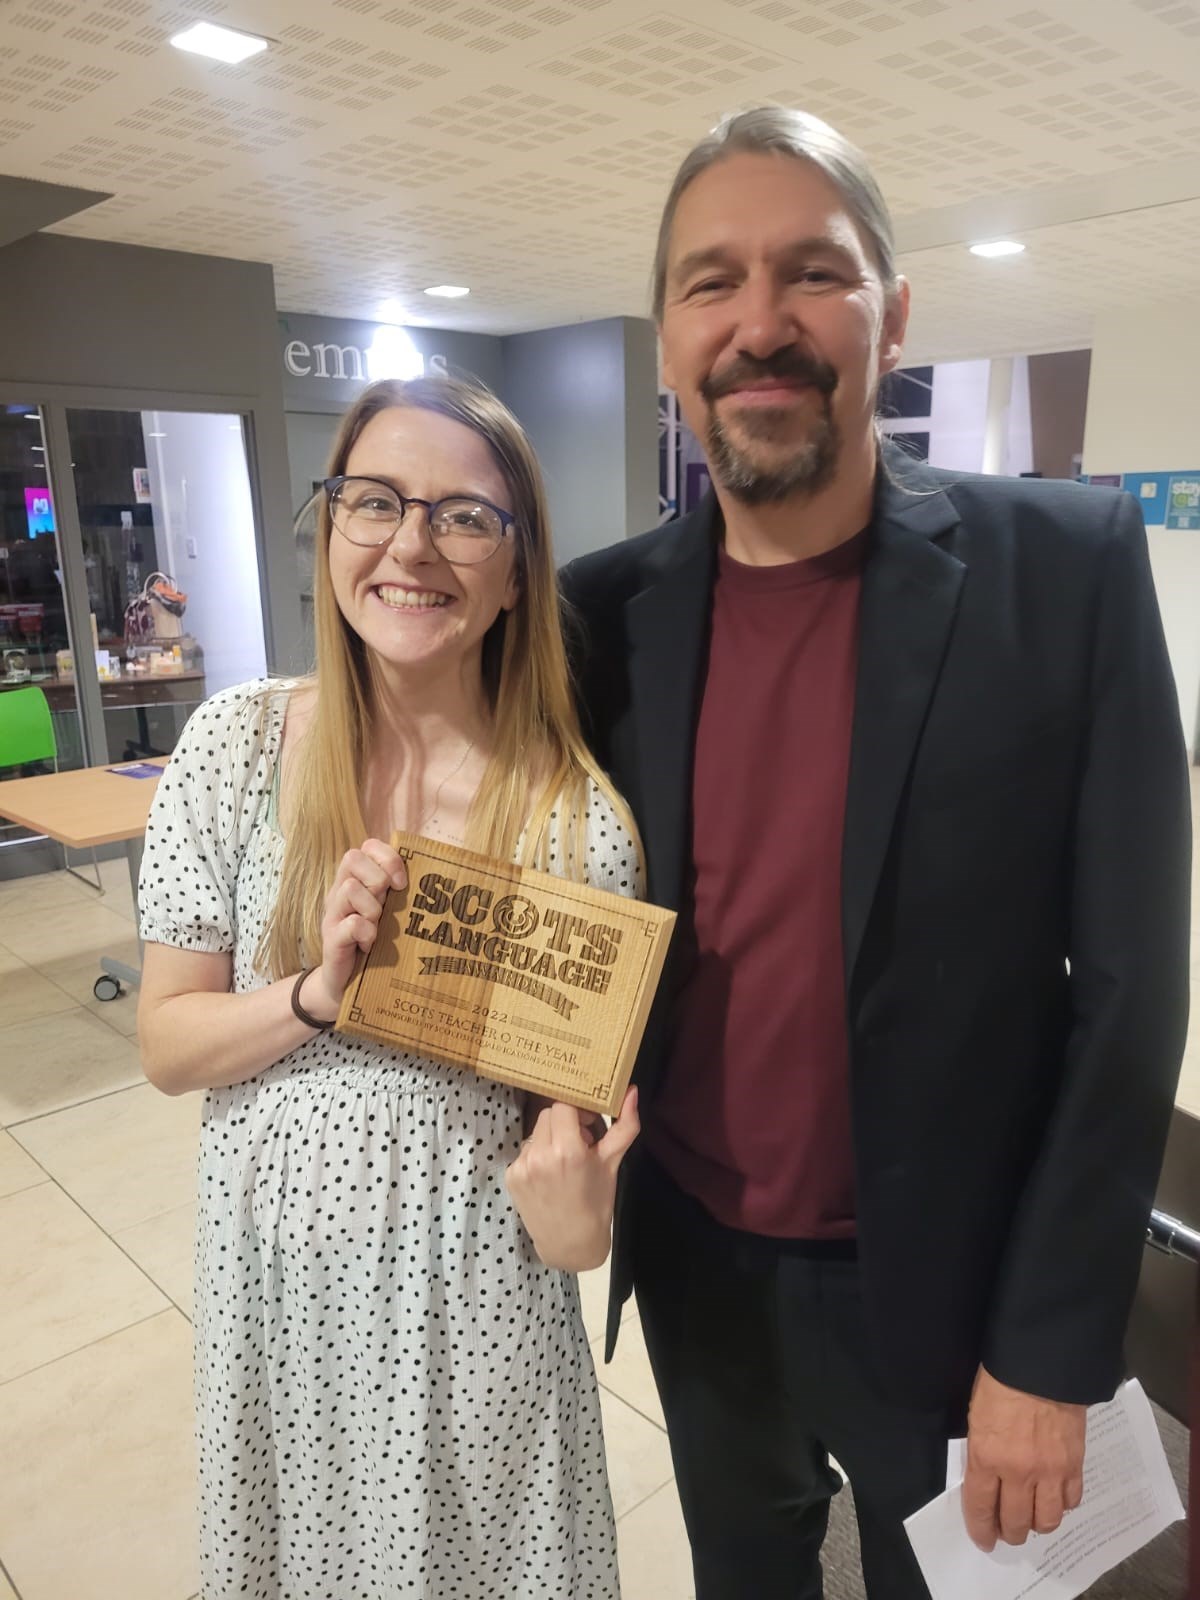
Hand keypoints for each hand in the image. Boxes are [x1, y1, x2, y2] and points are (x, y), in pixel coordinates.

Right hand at [305, 840, 407, 1020]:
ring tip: (377, 928)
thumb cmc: (375, 947)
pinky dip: (366, 933)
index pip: (367, 847)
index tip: (403, 882)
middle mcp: (340, 893)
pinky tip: (370, 945)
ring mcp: (332, 915)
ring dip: (372, 907)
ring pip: (351, 888)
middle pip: (353, 858)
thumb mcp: (389, 915)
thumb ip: (401, 896)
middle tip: (387, 905)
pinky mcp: (331, 939)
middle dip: (378, 878)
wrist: (346, 986)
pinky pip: (352, 923)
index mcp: (356, 881)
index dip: (388, 857)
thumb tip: (439, 879)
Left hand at [505, 1089, 639, 1270]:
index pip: (563, 1105)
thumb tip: (632, 1090)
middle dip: (565, 1123)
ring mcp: (522, 1167)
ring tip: (564, 1163)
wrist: (571, 1244)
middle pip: (548, 1115)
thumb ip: (625, 1125)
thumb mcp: (613, 1163)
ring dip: (550, 1139)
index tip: (587, 1124)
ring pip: (536, 1132)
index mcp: (568, 1150)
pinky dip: (537, 1157)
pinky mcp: (511, 1177)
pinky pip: (525, 1152)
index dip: (577, 1111)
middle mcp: (541, 1155)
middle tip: (580, 1143)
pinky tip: (550, 1175)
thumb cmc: (596, 1203)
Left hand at [963, 1366, 1085, 1549]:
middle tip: (1007, 1531)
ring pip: (1047, 1521)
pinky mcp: (1074, 1465)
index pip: (981, 1508)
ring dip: (1037, 1525)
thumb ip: (981, 1453)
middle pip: (1015, 1522)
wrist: (1042, 1363)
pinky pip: (1071, 1501)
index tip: (983, 1540)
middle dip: (1009, 1533)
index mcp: (988, 1458)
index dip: (981, 1529)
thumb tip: (985, 1479)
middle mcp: (1019, 1473)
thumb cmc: (1001, 1382)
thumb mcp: (977, 1416)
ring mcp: (1050, 1471)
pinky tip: (1054, 1499)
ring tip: (1032, 1519)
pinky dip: (1062, 1506)